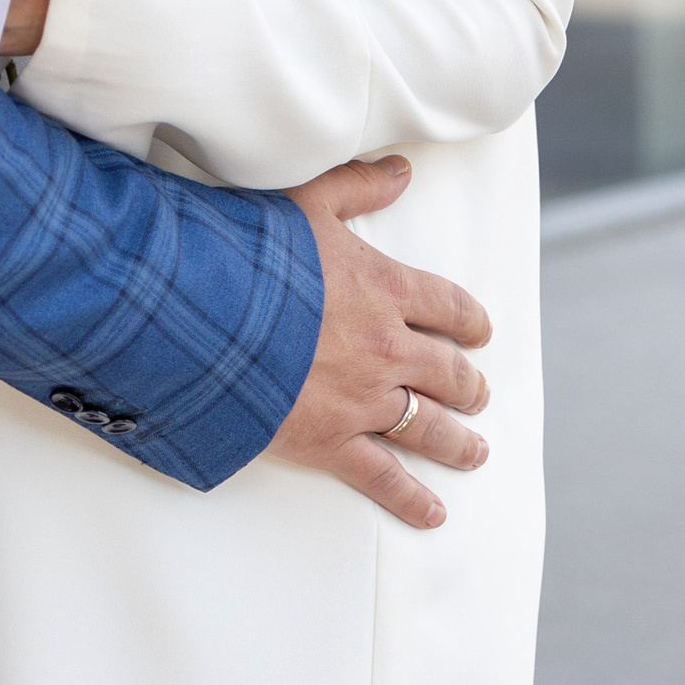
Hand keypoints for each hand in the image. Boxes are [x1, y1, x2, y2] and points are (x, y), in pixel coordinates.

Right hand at [266, 156, 491, 532]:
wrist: (203, 316)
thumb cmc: (251, 255)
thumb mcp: (306, 202)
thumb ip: (358, 186)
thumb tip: (401, 170)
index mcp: (385, 289)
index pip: (448, 307)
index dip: (470, 321)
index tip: (481, 333)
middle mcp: (386, 348)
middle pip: (447, 371)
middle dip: (468, 383)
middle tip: (479, 394)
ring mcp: (362, 399)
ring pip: (429, 426)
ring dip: (458, 440)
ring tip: (475, 450)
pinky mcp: (330, 442)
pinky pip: (383, 477)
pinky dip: (412, 499)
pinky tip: (433, 513)